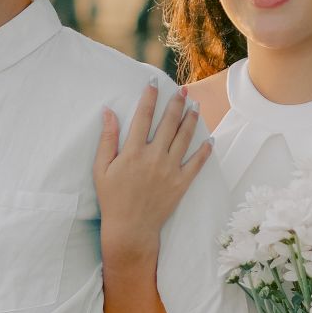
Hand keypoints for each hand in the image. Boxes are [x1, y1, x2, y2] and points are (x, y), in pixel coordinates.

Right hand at [93, 81, 211, 249]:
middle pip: (169, 122)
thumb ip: (107, 139)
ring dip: (191, 119)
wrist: (130, 229)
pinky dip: (205, 150)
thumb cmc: (112, 198)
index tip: (154, 83)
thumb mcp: (101, 168)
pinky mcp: (181, 183)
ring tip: (195, 106)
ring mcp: (170, 169)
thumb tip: (108, 112)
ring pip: (185, 137)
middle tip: (182, 91)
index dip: (150, 97)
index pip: (143, 116)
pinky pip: (197, 163)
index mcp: (133, 151)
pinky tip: (210, 138)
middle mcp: (154, 157)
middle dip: (176, 103)